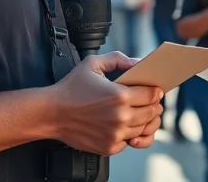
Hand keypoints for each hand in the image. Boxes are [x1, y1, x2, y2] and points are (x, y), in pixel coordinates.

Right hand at [49, 52, 163, 155]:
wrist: (51, 114)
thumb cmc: (71, 88)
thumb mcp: (92, 63)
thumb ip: (118, 59)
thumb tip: (138, 63)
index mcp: (120, 95)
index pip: (152, 95)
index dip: (156, 91)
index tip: (155, 90)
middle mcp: (121, 117)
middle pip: (152, 112)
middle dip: (154, 105)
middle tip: (152, 102)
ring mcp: (116, 134)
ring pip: (144, 128)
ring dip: (147, 120)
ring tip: (143, 113)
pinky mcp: (109, 147)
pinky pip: (131, 141)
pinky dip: (132, 134)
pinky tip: (127, 126)